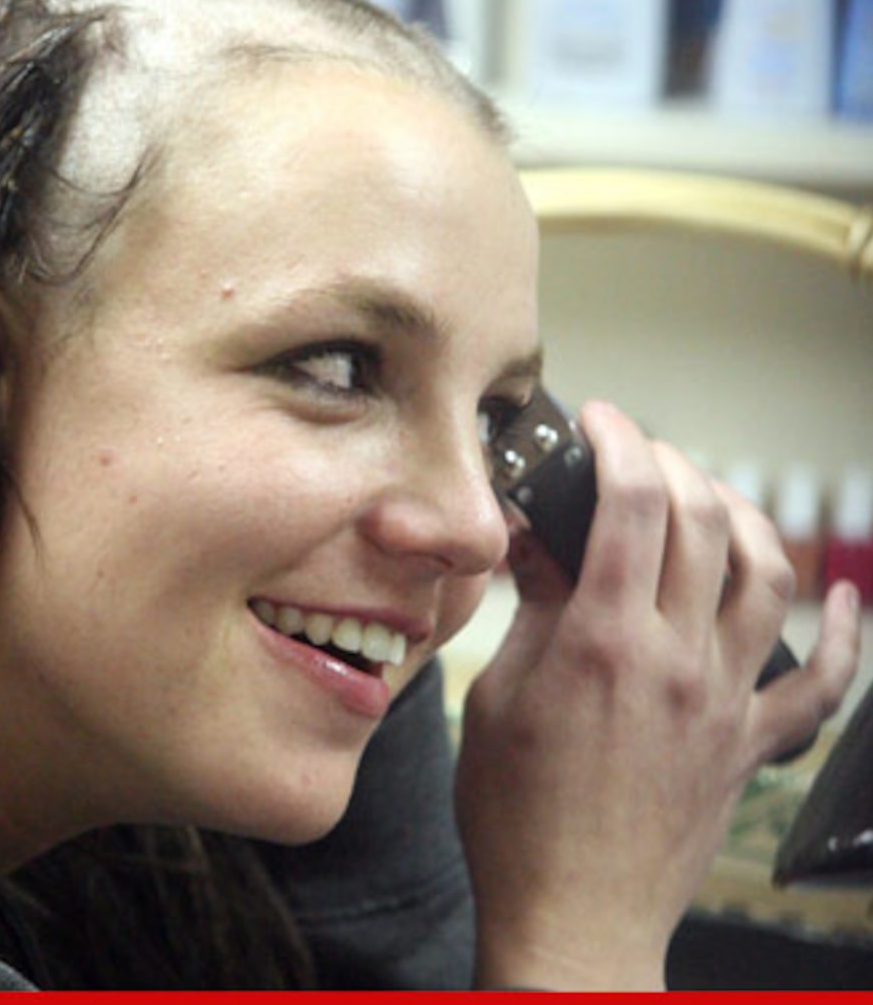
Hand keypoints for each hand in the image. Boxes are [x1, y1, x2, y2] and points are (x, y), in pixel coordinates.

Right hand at [455, 400, 860, 989]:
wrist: (573, 914)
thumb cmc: (518, 817)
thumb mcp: (498, 696)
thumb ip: (531, 608)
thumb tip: (535, 542)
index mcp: (603, 641)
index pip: (631, 503)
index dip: (619, 442)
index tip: (601, 422)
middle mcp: (677, 659)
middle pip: (702, 521)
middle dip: (671, 463)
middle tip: (637, 455)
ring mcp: (725, 700)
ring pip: (767, 576)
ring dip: (742, 517)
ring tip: (708, 499)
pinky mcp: (750, 743)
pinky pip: (823, 683)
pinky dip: (843, 633)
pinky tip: (840, 596)